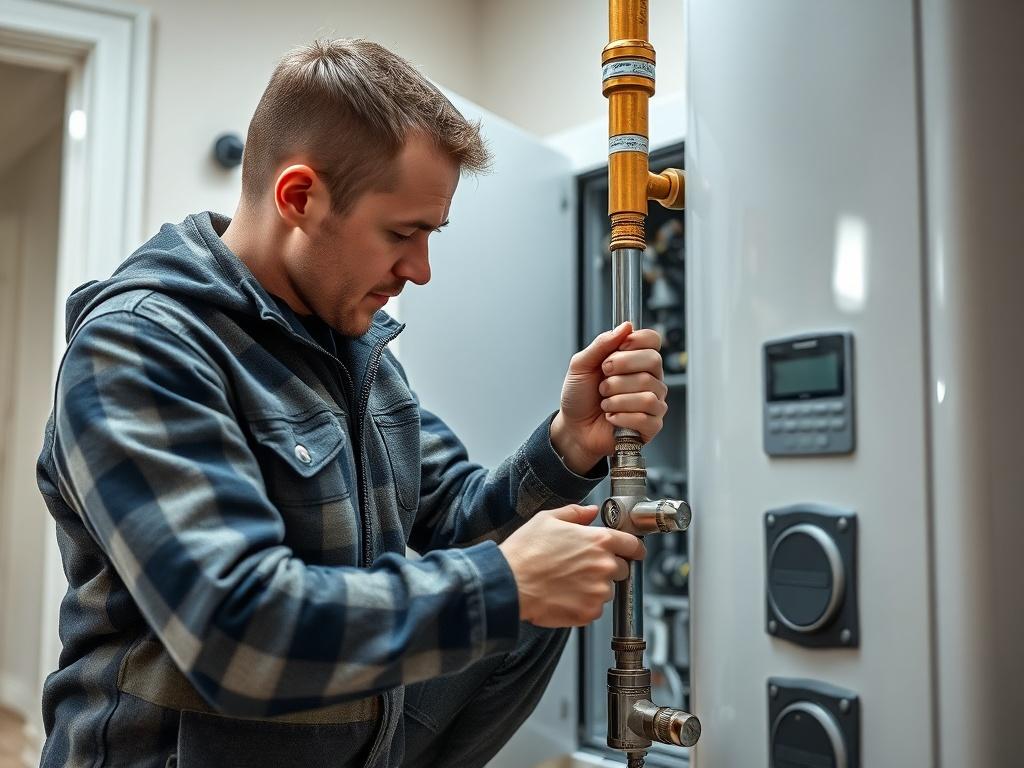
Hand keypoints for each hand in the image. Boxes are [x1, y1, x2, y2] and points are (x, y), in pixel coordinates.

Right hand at [498, 505, 646, 626]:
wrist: (508, 584)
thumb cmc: (524, 552)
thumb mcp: (548, 519)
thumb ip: (576, 513)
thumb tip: (591, 512)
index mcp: (599, 541)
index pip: (633, 545)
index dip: (633, 548)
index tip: (632, 551)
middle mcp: (604, 566)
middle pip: (622, 569)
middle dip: (607, 567)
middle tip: (581, 567)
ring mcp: (598, 592)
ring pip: (608, 590)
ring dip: (595, 587)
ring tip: (568, 582)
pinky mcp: (589, 612)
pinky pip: (595, 608)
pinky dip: (584, 604)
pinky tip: (564, 595)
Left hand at [551, 322, 667, 471]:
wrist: (573, 428)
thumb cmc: (579, 397)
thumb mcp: (581, 365)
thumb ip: (602, 344)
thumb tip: (625, 326)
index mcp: (635, 360)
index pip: (653, 340)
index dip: (636, 341)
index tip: (618, 349)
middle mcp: (649, 378)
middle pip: (653, 361)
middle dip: (621, 368)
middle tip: (604, 378)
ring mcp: (653, 402)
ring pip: (647, 391)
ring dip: (617, 397)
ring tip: (605, 402)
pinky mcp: (652, 425)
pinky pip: (645, 416)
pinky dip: (621, 416)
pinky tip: (611, 417)